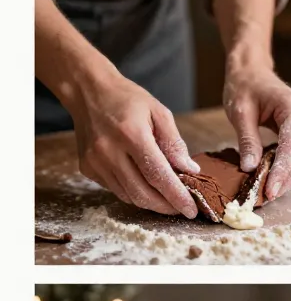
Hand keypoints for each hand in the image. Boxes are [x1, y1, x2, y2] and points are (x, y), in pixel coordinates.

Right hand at [70, 71, 199, 216]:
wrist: (87, 90)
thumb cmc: (126, 99)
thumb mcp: (158, 112)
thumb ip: (174, 143)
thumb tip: (190, 171)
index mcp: (131, 134)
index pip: (158, 176)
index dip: (177, 197)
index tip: (191, 210)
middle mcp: (109, 151)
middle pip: (143, 194)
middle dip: (166, 206)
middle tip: (181, 208)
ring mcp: (96, 162)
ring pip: (130, 197)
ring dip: (151, 202)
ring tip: (165, 197)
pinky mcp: (88, 168)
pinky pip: (117, 190)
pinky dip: (134, 192)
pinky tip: (143, 183)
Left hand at [223, 62, 290, 199]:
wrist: (251, 71)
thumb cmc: (244, 86)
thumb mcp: (239, 112)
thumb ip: (247, 140)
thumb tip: (249, 169)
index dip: (282, 172)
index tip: (269, 191)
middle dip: (286, 179)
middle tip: (267, 197)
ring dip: (288, 177)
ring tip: (269, 191)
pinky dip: (287, 168)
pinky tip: (273, 178)